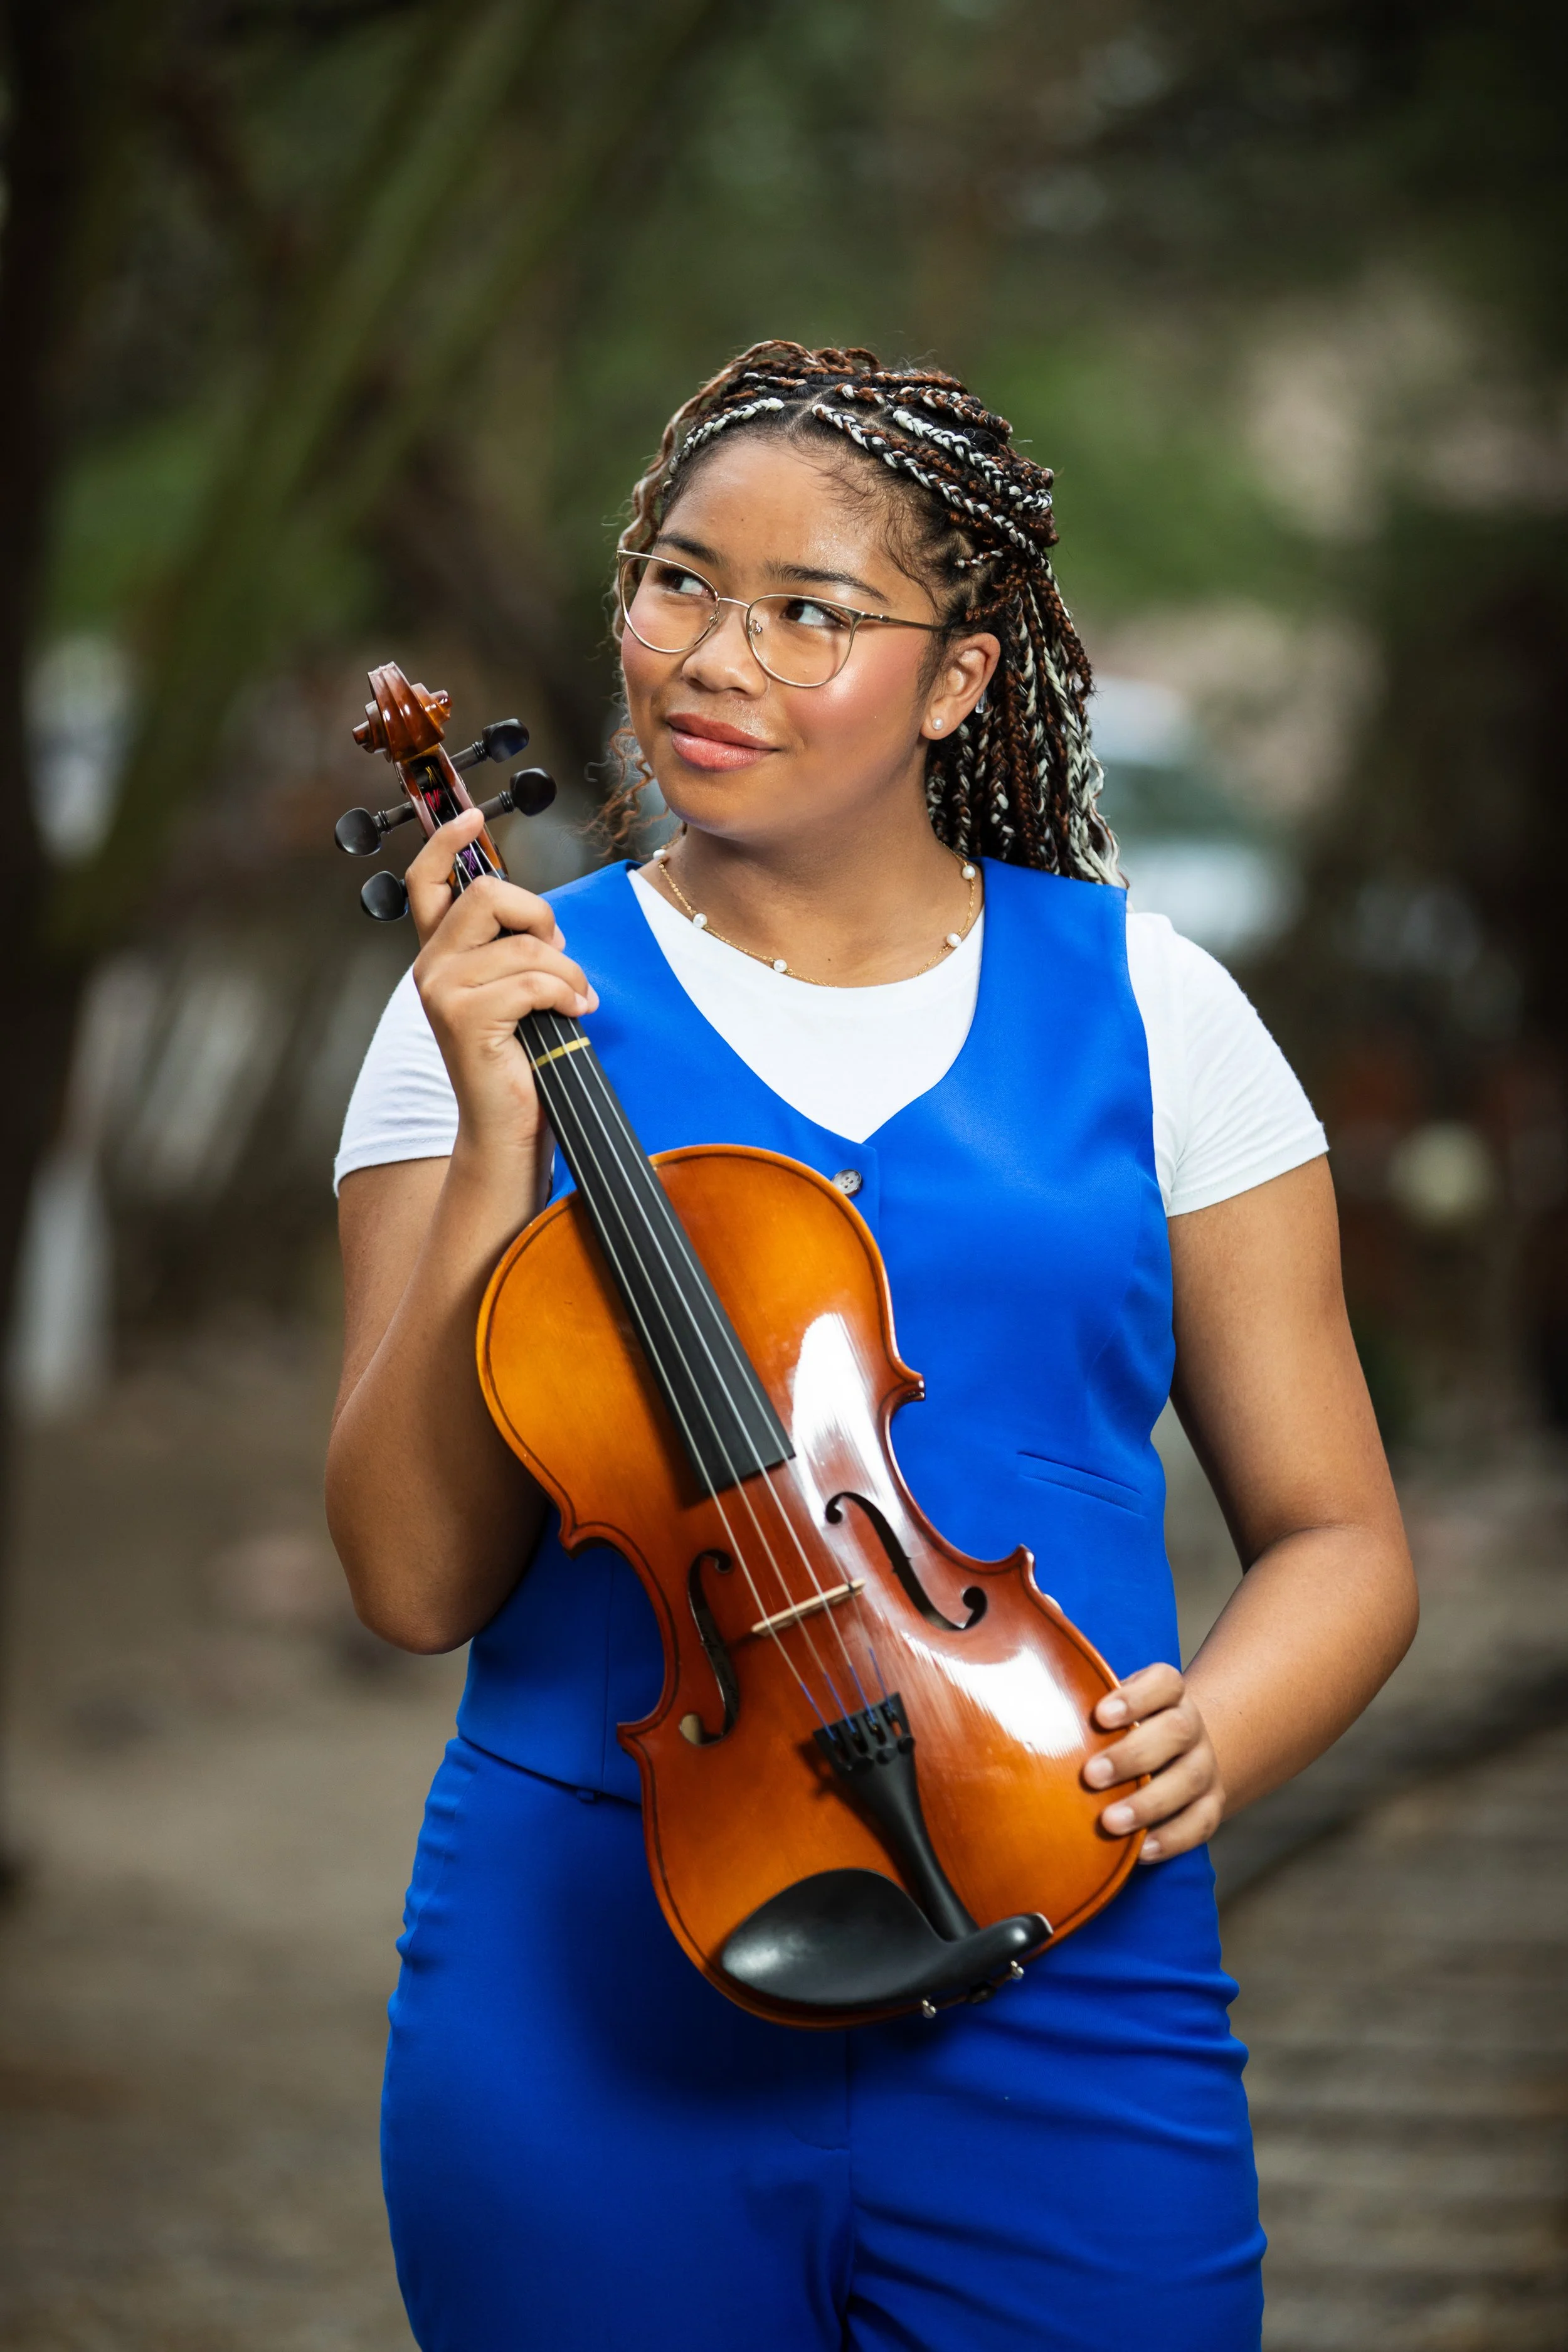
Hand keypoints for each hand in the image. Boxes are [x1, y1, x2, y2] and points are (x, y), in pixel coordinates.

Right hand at [407, 808, 598, 1165]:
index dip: (447, 841)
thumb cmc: (522, 1061)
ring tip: (574, 1000)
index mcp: (442, 954)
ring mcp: (441, 990)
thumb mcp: (517, 992)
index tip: (471, 817)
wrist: (508, 1129)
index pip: (427, 881)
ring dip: (566, 969)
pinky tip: (574, 1013)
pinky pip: (533, 979)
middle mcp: (431, 966)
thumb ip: (514, 950)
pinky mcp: (463, 1017)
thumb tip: (544, 922)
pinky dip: (567, 993)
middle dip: (541, 918)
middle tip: (559, 957)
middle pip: (489, 894)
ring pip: (524, 942)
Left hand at [1083, 1663, 1223, 1863]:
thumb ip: (1081, 1706)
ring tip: (1110, 1821)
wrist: (1175, 1754)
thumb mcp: (1109, 1709)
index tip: (1100, 1715)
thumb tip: (1022, 1710)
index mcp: (1168, 1695)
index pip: (1164, 1682)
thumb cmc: (1123, 1730)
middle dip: (1132, 1755)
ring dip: (1148, 1803)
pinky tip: (1141, 1850)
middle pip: (1177, 1731)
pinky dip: (1172, 1838)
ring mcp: (1205, 1766)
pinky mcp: (1212, 1804)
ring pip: (1189, 1779)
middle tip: (1091, 1776)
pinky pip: (1201, 1823)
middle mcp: (1191, 1727)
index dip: (1136, 1696)